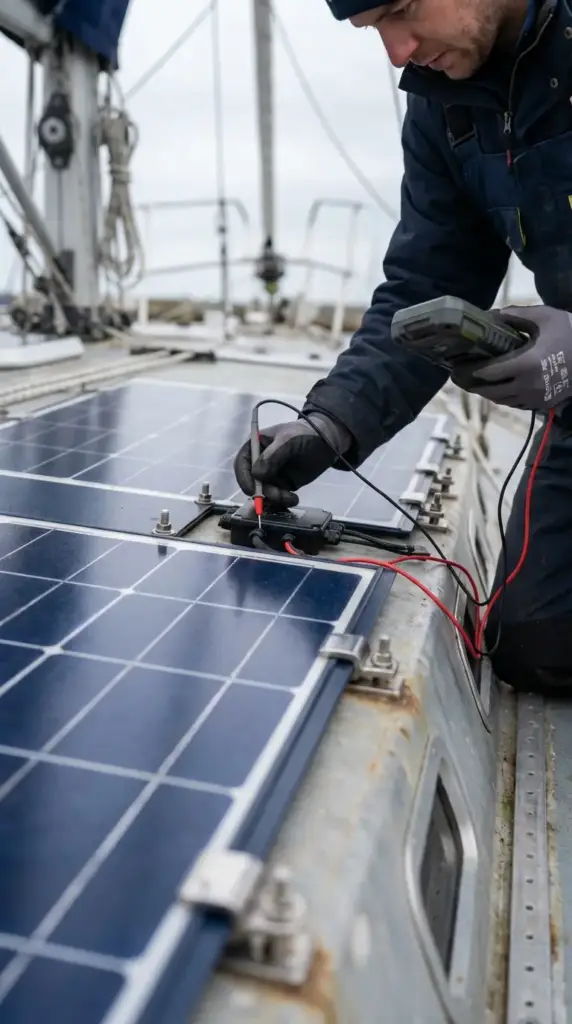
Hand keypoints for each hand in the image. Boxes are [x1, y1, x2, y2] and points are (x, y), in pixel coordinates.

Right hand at [234, 413, 351, 507]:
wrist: (327, 442)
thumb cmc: (306, 434)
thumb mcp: (289, 440)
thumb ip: (273, 455)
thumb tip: (257, 474)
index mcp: (256, 445)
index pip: (242, 463)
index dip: (243, 477)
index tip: (251, 490)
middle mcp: (260, 461)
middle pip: (251, 481)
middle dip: (262, 492)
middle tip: (277, 496)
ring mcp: (271, 474)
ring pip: (265, 492)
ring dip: (275, 498)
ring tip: (291, 497)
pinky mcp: (282, 484)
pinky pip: (277, 496)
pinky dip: (283, 500)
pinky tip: (293, 499)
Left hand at [451, 305, 571, 409]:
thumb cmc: (569, 333)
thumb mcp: (545, 317)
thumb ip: (516, 315)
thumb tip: (492, 314)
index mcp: (526, 364)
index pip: (490, 373)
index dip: (473, 372)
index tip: (460, 368)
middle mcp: (528, 386)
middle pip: (492, 392)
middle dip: (476, 387)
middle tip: (463, 380)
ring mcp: (536, 398)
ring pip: (503, 401)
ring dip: (490, 394)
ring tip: (479, 385)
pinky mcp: (543, 404)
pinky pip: (517, 404)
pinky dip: (506, 398)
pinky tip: (501, 389)